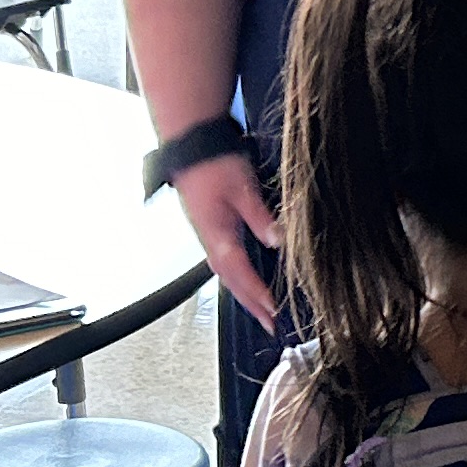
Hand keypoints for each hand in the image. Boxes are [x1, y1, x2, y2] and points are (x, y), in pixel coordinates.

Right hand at [169, 149, 281, 324]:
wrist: (189, 142)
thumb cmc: (214, 161)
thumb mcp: (243, 187)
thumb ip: (260, 216)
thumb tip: (278, 241)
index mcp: (216, 233)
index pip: (239, 272)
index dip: (256, 293)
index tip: (272, 311)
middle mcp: (209, 238)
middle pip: (230, 280)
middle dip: (250, 303)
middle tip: (269, 323)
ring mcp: (206, 233)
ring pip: (225, 271)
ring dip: (242, 292)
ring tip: (260, 309)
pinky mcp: (207, 225)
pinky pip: (221, 259)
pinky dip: (235, 275)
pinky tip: (244, 277)